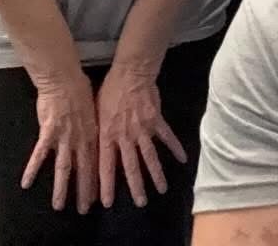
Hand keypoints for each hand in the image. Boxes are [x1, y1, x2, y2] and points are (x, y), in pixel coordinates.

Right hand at [21, 70, 97, 213]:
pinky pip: (39, 154)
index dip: (96, 180)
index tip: (96, 197)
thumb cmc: (79, 89)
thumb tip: (95, 137)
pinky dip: (33, 169)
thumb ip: (92, 126)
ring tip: (58, 205)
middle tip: (83, 209)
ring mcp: (64, 136)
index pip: (95, 162)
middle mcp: (80, 138)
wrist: (64, 77)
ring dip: (61, 187)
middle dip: (83, 190)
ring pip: (63, 167)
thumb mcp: (94, 108)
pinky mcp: (48, 132)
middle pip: (83, 169)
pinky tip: (26, 183)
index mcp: (92, 132)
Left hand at [95, 64, 187, 208]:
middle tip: (141, 203)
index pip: (106, 166)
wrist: (131, 73)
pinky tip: (182, 159)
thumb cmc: (109, 92)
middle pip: (131, 166)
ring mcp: (143, 129)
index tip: (108, 203)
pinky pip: (167, 136)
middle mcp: (126, 137)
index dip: (106, 185)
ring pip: (150, 156)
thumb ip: (99, 135)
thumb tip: (95, 153)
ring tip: (162, 189)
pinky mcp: (156, 120)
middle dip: (136, 186)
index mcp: (108, 136)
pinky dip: (175, 148)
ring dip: (156, 174)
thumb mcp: (97, 114)